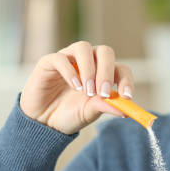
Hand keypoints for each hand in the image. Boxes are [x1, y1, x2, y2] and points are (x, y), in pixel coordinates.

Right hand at [19, 41, 135, 134]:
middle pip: (104, 52)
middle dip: (106, 71)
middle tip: (103, 92)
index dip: (126, 80)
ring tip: (86, 91)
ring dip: (89, 69)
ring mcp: (68, 59)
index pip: (120, 69)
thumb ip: (105, 107)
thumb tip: (125, 110)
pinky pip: (61, 58)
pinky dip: (70, 71)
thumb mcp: (89, 113)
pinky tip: (73, 86)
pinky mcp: (49, 62)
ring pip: (83, 48)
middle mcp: (87, 62)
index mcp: (101, 74)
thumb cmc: (68, 116)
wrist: (43, 123)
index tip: (126, 96)